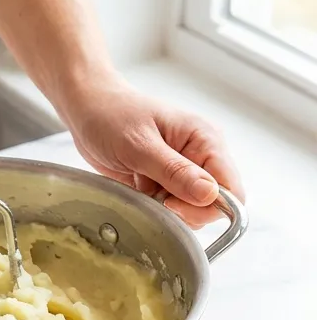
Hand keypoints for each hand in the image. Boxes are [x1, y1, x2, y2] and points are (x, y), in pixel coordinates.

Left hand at [62, 82, 243, 227]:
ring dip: (165, 209)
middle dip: (184, 210)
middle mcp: (200, 157)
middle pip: (213, 205)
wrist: (87, 109)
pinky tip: (135, 189)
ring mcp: (183, 171)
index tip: (172, 205)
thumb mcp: (139, 145)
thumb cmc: (111, 116)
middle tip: (151, 197)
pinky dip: (152, 206)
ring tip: (141, 187)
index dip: (208, 206)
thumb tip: (209, 195)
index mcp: (205, 140)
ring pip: (190, 210)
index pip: (232, 189)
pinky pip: (169, 207)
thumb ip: (174, 171)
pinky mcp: (164, 181)